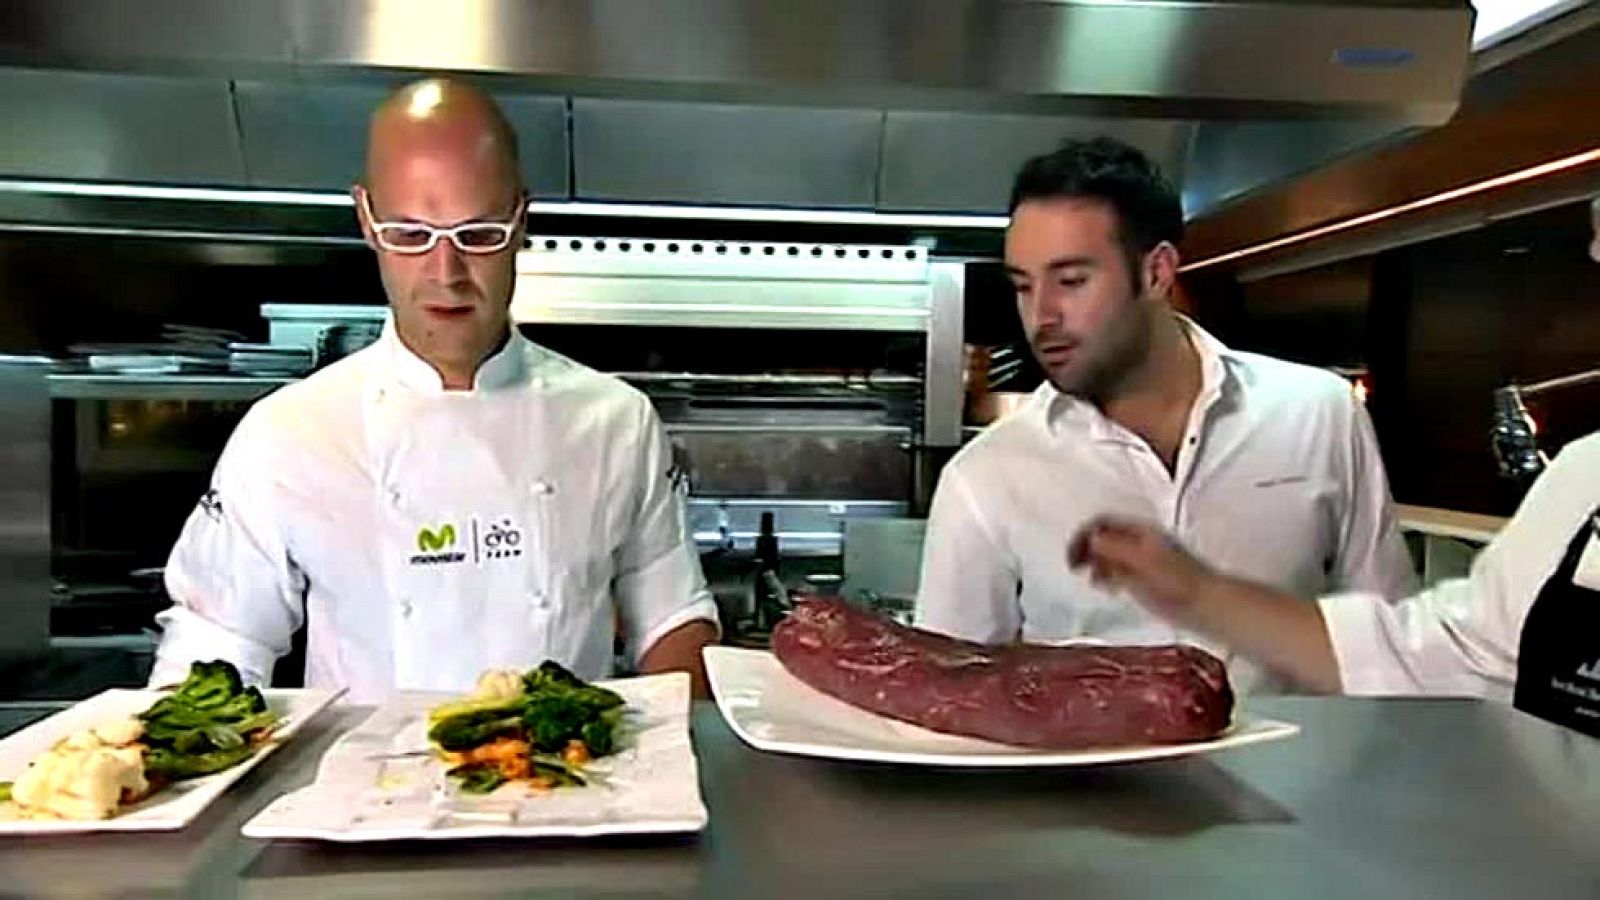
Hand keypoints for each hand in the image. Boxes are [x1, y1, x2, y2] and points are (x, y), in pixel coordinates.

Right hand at [1067, 517, 1214, 624]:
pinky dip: (1106, 577)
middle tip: (1074, 566)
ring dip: (1094, 564)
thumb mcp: (1143, 561)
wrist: (1206, 605)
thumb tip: (1091, 539)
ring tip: (1091, 579)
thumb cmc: (1178, 582)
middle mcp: (1139, 542)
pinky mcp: (1144, 580)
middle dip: (1085, 548)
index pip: (1103, 522)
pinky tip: (1108, 588)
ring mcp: (1141, 560)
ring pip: (1108, 554)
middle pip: (1103, 536)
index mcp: (1140, 531)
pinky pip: (1117, 572)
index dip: (1084, 534)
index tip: (1073, 555)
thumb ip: (1116, 548)